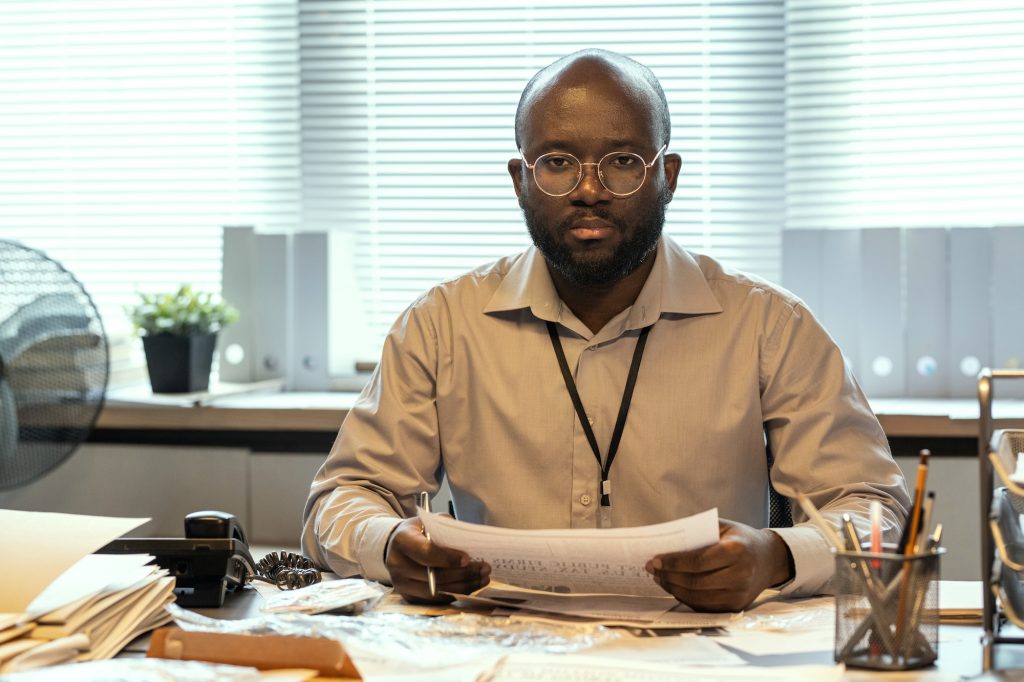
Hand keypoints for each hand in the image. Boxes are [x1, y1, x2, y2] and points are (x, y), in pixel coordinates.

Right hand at [384, 517, 490, 603]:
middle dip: (463, 573)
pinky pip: (435, 600)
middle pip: (434, 576)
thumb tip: (470, 544)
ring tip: (483, 579)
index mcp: (402, 540)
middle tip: (485, 569)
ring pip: (436, 591)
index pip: (426, 552)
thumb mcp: (432, 522)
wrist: (398, 546)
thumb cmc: (420, 532)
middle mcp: (397, 564)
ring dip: (463, 586)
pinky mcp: (408, 596)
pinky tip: (471, 586)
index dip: (448, 558)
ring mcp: (400, 584)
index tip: (468, 559)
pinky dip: (455, 593)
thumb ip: (448, 529)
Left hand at [645, 519, 792, 611]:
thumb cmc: (741, 539)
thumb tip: (664, 541)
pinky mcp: (736, 606)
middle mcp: (740, 575)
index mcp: (736, 550)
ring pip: (698, 597)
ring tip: (660, 578)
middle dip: (669, 576)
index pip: (698, 561)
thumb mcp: (723, 527)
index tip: (655, 560)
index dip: (673, 563)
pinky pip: (705, 606)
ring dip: (674, 589)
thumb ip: (697, 532)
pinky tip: (675, 588)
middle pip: (695, 582)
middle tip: (652, 569)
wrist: (770, 559)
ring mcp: (739, 594)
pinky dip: (686, 598)